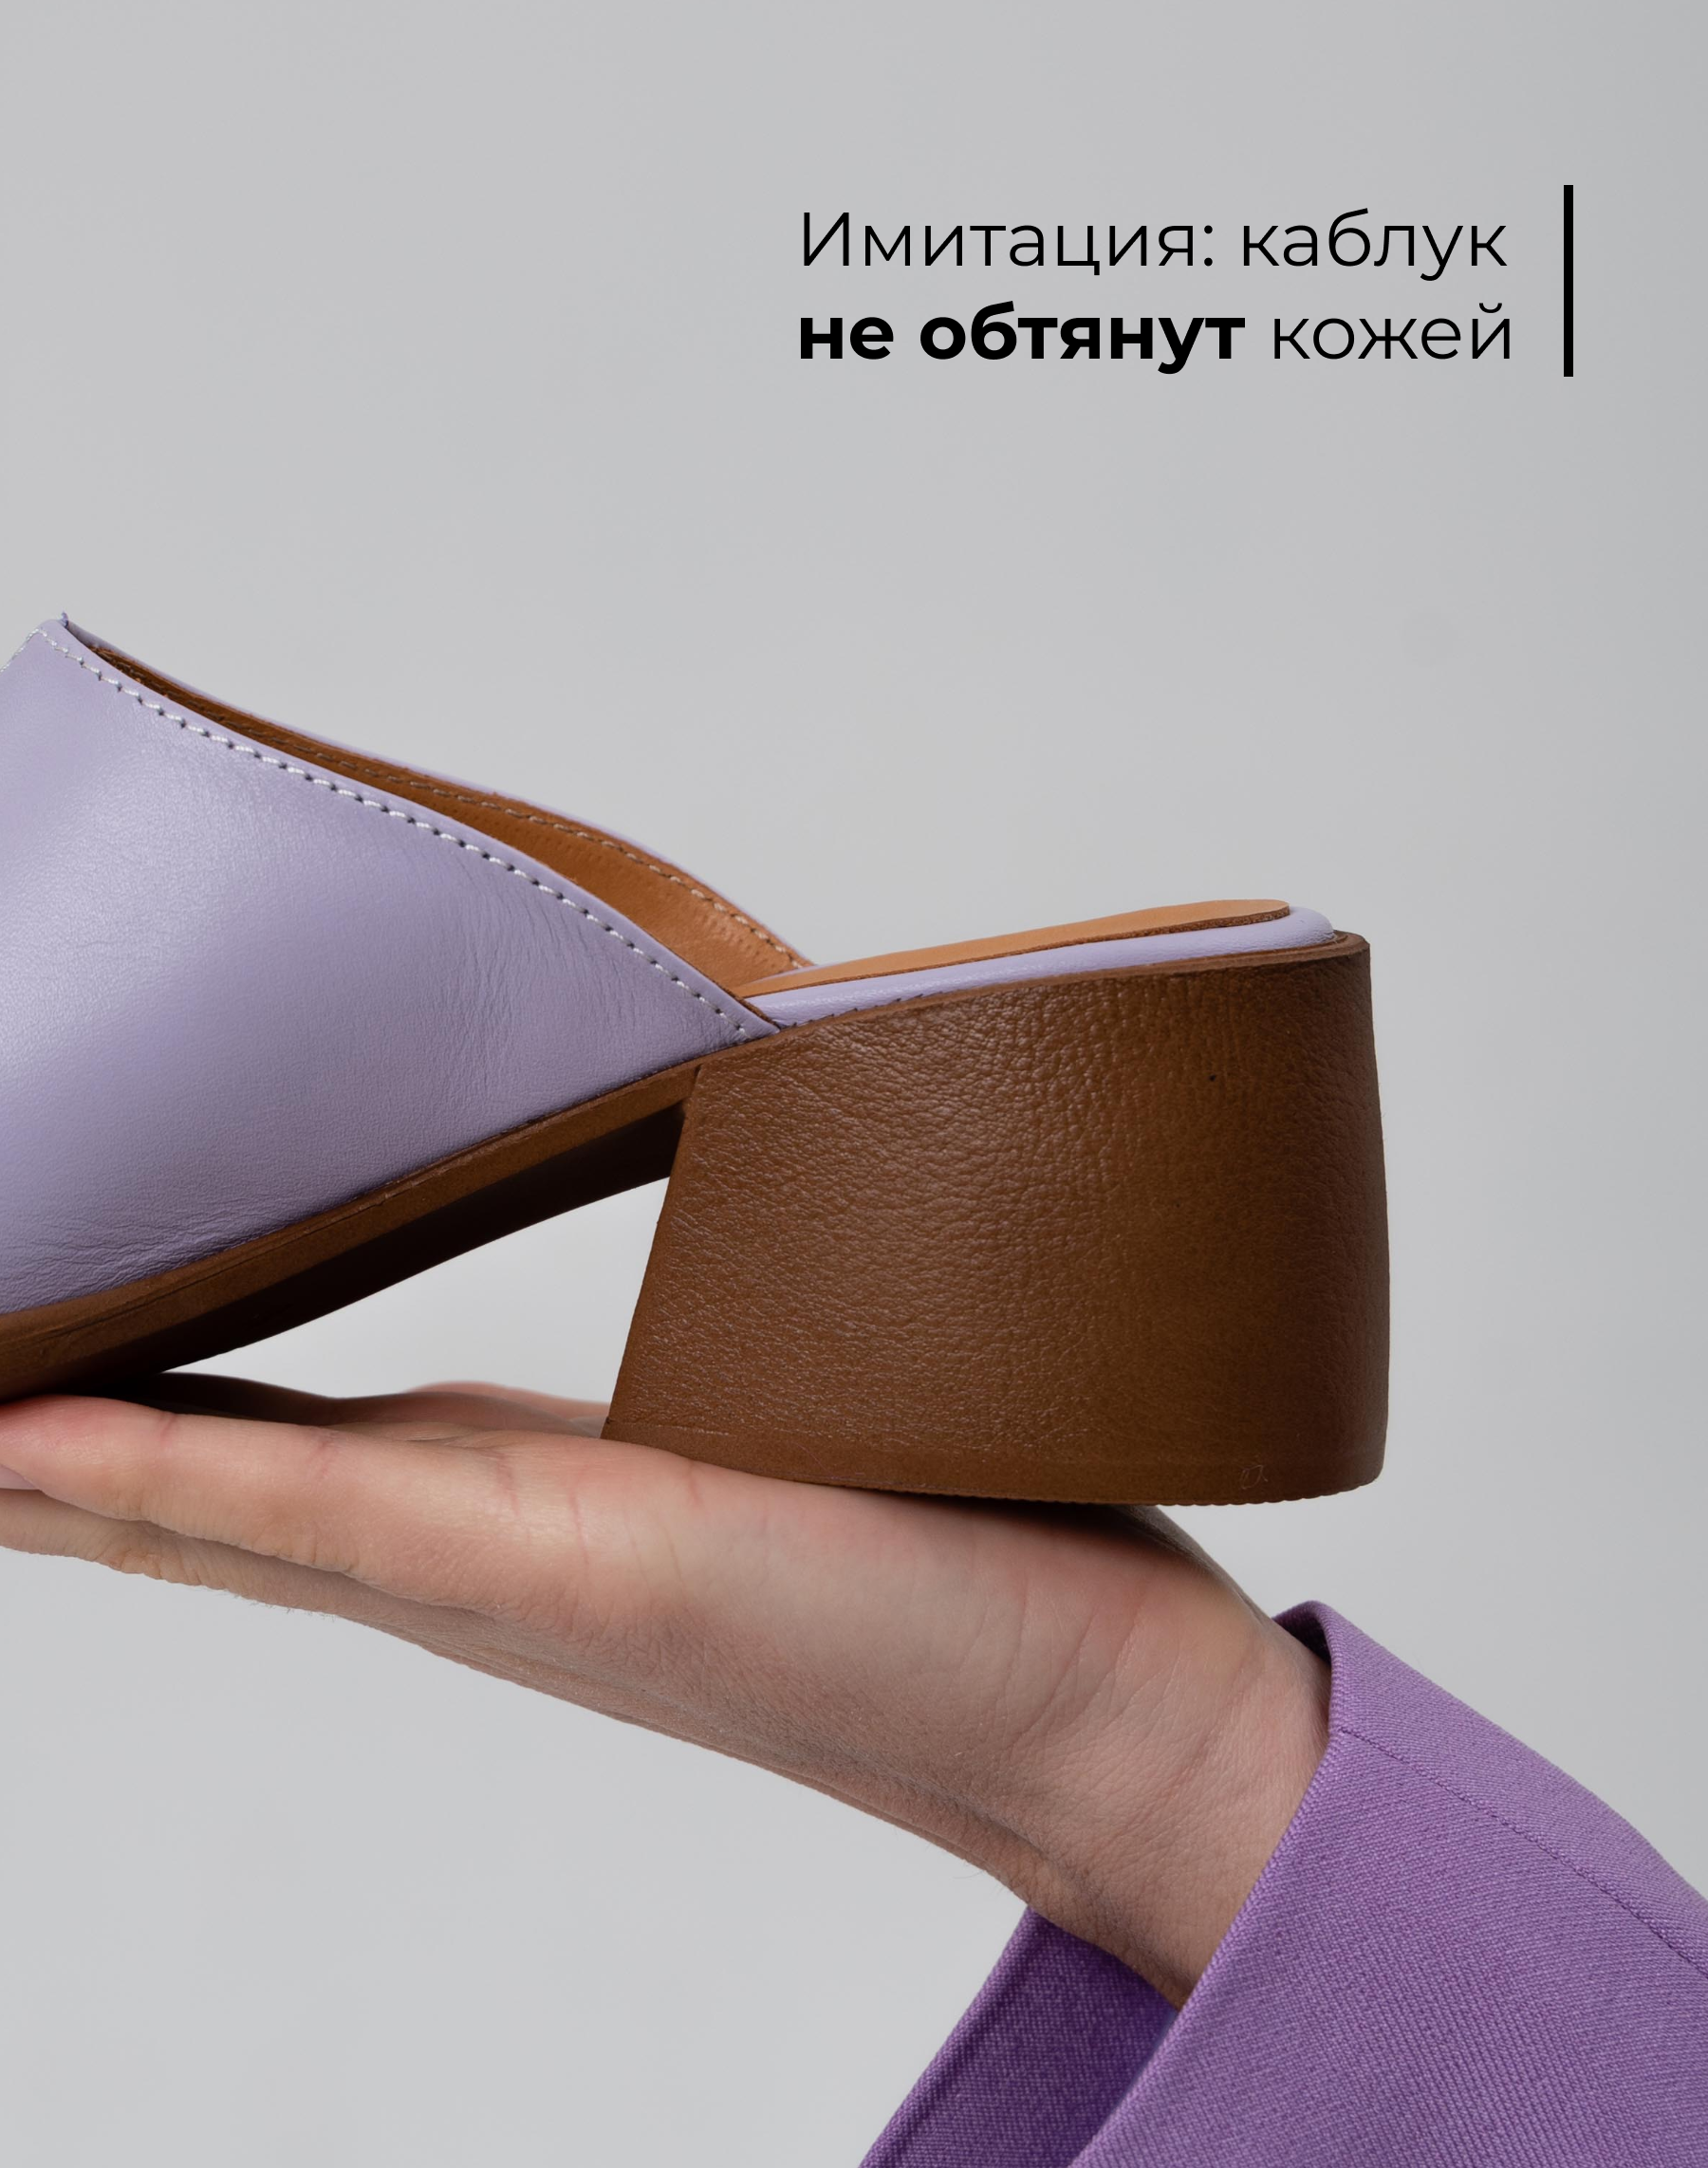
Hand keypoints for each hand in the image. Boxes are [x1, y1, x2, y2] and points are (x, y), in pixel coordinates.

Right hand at [0, 1379, 1326, 2004]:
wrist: (1089, 1686)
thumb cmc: (936, 1532)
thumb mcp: (753, 1398)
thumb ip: (657, 1352)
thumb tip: (656, 1218)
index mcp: (501, 1492)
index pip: (254, 1441)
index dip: (112, 1396)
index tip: (18, 1330)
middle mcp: (469, 1543)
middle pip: (191, 1484)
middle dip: (40, 1429)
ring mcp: (500, 1565)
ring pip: (214, 1502)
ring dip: (47, 1457)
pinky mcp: (569, 1563)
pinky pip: (320, 1512)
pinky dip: (158, 1479)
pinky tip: (19, 1442)